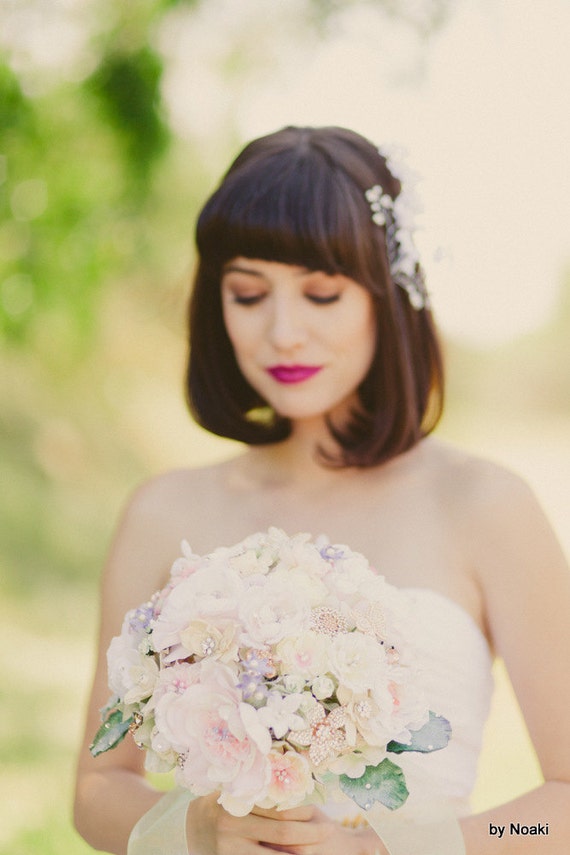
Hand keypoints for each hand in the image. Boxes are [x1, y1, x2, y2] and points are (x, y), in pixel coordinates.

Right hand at [186, 795, 386, 854]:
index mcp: (236, 801)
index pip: (277, 808)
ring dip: (298, 853)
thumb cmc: (215, 805)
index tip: (318, 812)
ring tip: (315, 850)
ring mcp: (230, 850)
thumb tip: (290, 767)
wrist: (184, 830)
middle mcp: (232, 826)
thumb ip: (253, 786)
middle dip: (309, 834)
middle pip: (282, 832)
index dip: (302, 812)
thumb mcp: (228, 790)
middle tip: (329, 830)